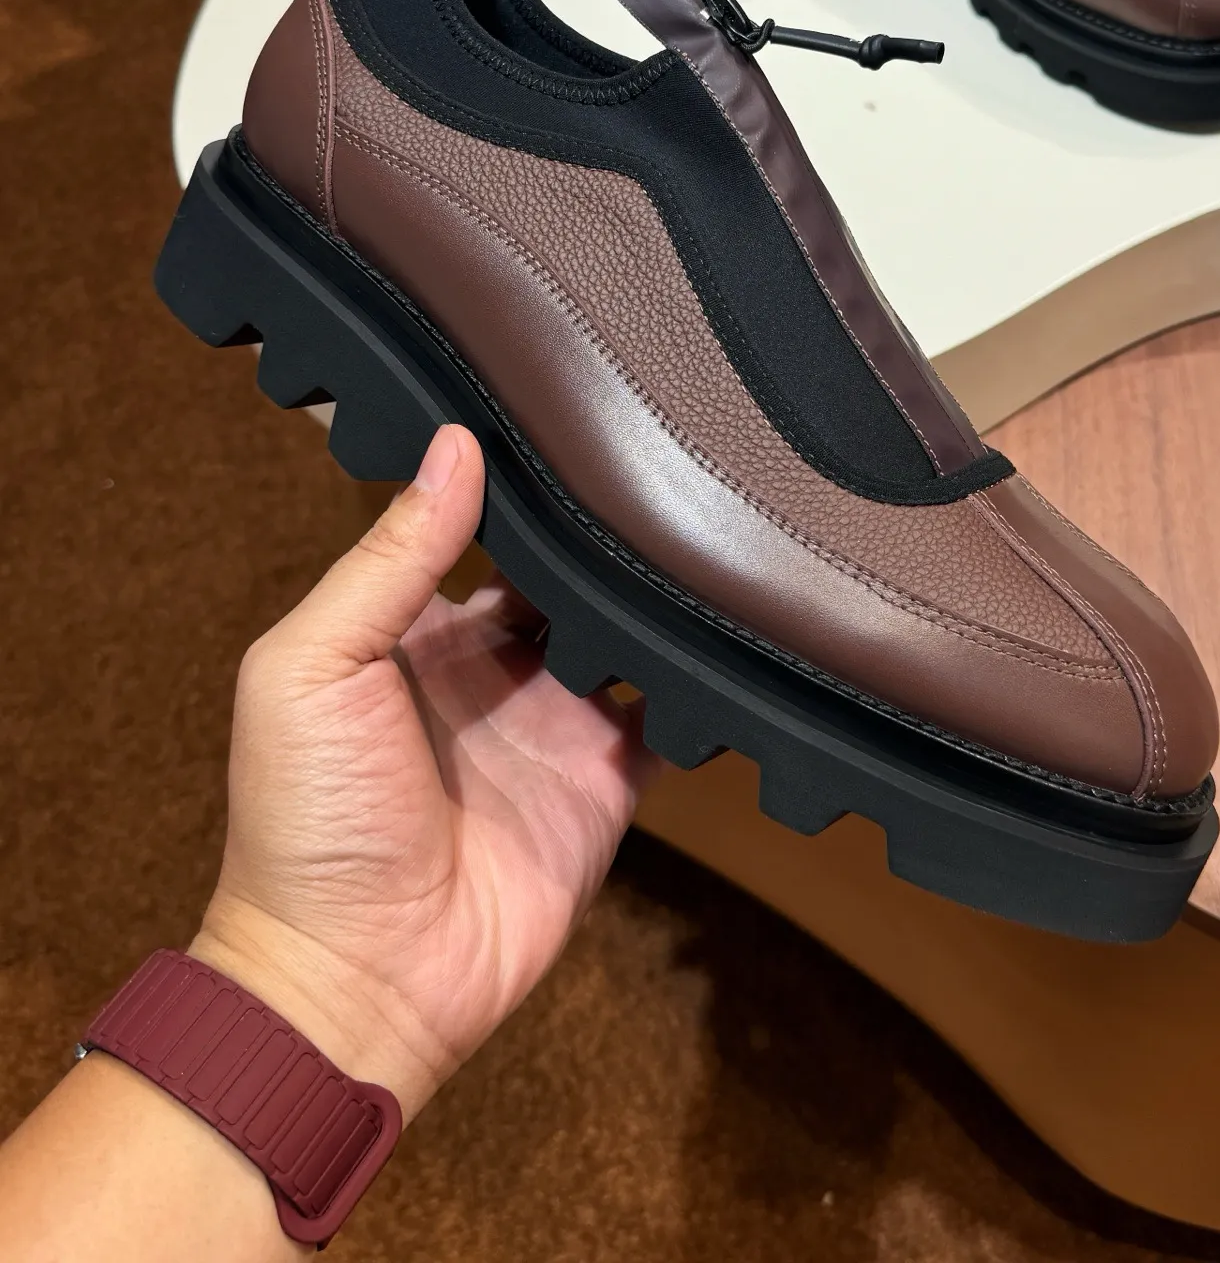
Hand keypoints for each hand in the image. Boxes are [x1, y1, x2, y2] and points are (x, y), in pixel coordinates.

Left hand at [191, 424, 657, 1119]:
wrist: (355, 980)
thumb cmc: (304, 822)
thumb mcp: (313, 665)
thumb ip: (388, 559)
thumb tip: (454, 444)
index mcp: (412, 635)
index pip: (481, 536)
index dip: (524, 490)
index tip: (575, 425)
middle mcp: (489, 673)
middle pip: (565, 580)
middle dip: (604, 535)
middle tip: (667, 463)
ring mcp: (552, 729)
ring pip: (623, 637)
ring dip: (656, 597)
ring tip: (711, 527)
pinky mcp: (604, 786)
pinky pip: (665, 721)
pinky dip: (698, 683)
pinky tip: (730, 628)